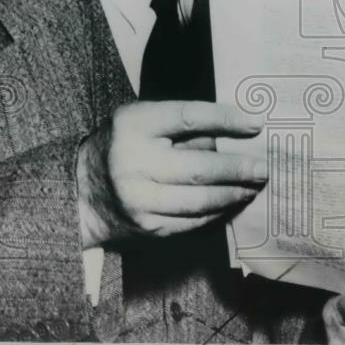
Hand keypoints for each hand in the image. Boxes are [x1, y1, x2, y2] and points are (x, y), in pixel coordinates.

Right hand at [77, 100, 266, 247]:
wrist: (80, 192)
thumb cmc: (122, 146)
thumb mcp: (141, 121)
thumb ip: (181, 126)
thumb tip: (235, 135)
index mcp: (134, 125)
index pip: (188, 117)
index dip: (226, 119)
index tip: (256, 124)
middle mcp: (134, 163)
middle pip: (199, 167)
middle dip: (238, 168)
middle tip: (264, 167)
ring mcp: (139, 200)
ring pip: (200, 200)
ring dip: (234, 193)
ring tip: (254, 186)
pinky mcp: (147, 227)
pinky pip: (193, 221)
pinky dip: (217, 212)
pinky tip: (232, 203)